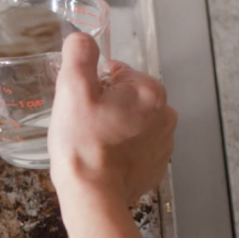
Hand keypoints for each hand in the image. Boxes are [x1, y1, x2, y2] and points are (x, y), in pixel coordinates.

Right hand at [48, 32, 177, 204]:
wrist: (93, 198)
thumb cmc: (82, 146)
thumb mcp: (72, 90)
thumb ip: (79, 55)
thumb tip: (82, 40)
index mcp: (149, 91)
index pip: (116, 73)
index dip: (92, 87)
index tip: (80, 107)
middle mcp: (165, 115)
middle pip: (125, 99)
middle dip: (103, 109)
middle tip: (82, 128)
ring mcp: (163, 145)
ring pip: (130, 124)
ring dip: (111, 130)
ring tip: (91, 147)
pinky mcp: (155, 168)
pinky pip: (134, 150)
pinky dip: (118, 153)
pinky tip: (102, 162)